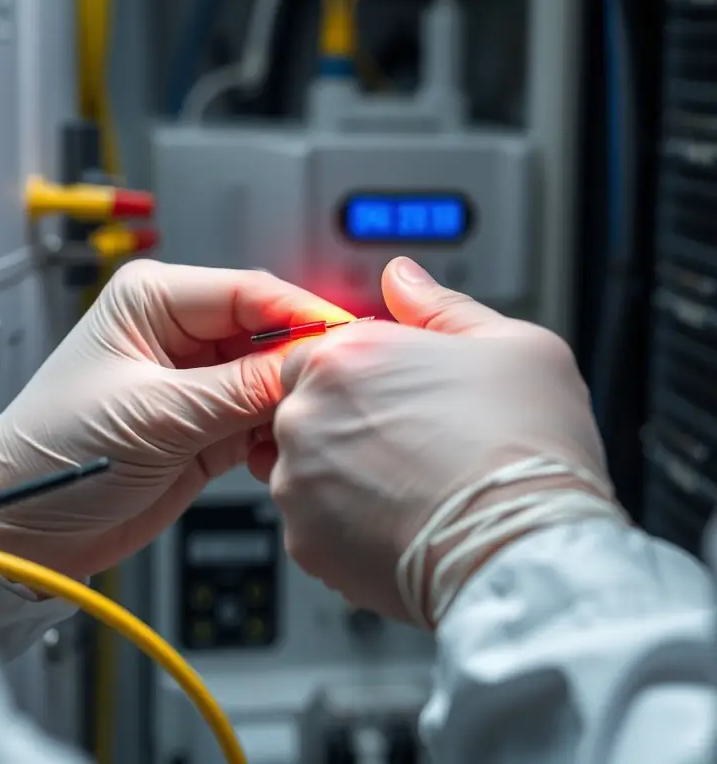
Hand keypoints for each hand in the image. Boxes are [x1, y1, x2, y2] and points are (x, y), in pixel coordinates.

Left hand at [0, 260, 348, 577]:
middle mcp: (181, 333)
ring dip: (291, 403)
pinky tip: (282, 451)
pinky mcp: (209, 422)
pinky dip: (277, 434)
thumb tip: (308, 366)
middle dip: (301, 362)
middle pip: (268, 332)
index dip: (303, 314)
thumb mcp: (153, 414)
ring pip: (272, 377)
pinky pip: (262, 417)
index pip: (250, 292)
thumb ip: (238, 389)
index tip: (348, 339)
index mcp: (154, 301)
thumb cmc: (55, 454)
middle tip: (343, 387)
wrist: (26, 528)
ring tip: (312, 425)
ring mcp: (199, 379)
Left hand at [258, 258, 616, 624]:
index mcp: (348, 354)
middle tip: (416, 442)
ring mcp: (301, 481)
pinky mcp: (306, 543)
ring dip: (346, 473)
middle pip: (312, 406)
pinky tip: (403, 521)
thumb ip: (437, 306)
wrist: (528, 550)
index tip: (403, 396)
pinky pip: (317, 522)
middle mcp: (308, 413)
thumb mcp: (509, 342)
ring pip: (310, 466)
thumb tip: (401, 277)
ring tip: (414, 486)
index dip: (369, 374)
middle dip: (353, 421)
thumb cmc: (528, 445)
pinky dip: (348, 524)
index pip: (326, 350)